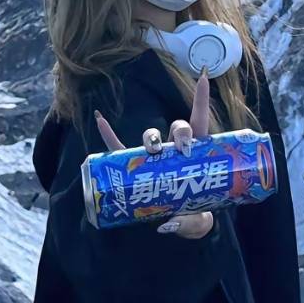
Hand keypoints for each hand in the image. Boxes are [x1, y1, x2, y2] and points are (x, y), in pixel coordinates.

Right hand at [94, 68, 214, 240]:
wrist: (175, 225)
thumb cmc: (192, 217)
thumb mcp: (197, 223)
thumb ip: (187, 223)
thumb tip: (167, 223)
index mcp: (197, 155)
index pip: (199, 123)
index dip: (200, 101)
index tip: (203, 77)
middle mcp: (174, 151)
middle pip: (178, 127)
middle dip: (180, 131)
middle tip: (183, 148)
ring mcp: (153, 157)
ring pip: (151, 135)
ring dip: (151, 136)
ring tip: (153, 150)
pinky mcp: (133, 167)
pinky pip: (118, 148)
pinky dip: (108, 134)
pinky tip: (100, 119)